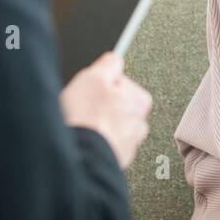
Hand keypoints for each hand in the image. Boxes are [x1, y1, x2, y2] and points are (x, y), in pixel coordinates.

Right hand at [59, 52, 151, 169]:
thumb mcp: (94, 78)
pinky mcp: (113, 160)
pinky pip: (101, 145)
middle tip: (85, 110)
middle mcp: (138, 125)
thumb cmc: (88, 119)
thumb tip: (114, 59)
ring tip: (83, 127)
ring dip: (95, 127)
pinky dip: (92, 142)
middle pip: (114, 107)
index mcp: (140, 101)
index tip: (92, 91)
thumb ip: (109, 64)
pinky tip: (83, 140)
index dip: (102, 86)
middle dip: (99, 107)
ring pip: (106, 128)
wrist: (79, 157)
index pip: (120, 85)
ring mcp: (126, 145)